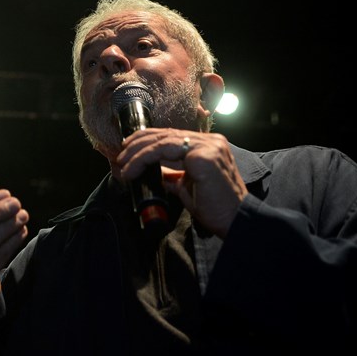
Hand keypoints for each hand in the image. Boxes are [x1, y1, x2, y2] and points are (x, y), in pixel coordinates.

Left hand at [115, 130, 246, 237]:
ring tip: (123, 165)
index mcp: (208, 145)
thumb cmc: (215, 206)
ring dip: (137, 153)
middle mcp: (210, 141)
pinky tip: (133, 171)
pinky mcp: (203, 156)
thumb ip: (172, 175)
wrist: (235, 221)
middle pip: (165, 134)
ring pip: (162, 141)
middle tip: (121, 156)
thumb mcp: (187, 186)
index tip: (128, 150)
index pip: (172, 135)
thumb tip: (152, 172)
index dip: (147, 140)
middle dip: (138, 144)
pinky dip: (144, 159)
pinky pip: (164, 151)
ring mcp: (208, 146)